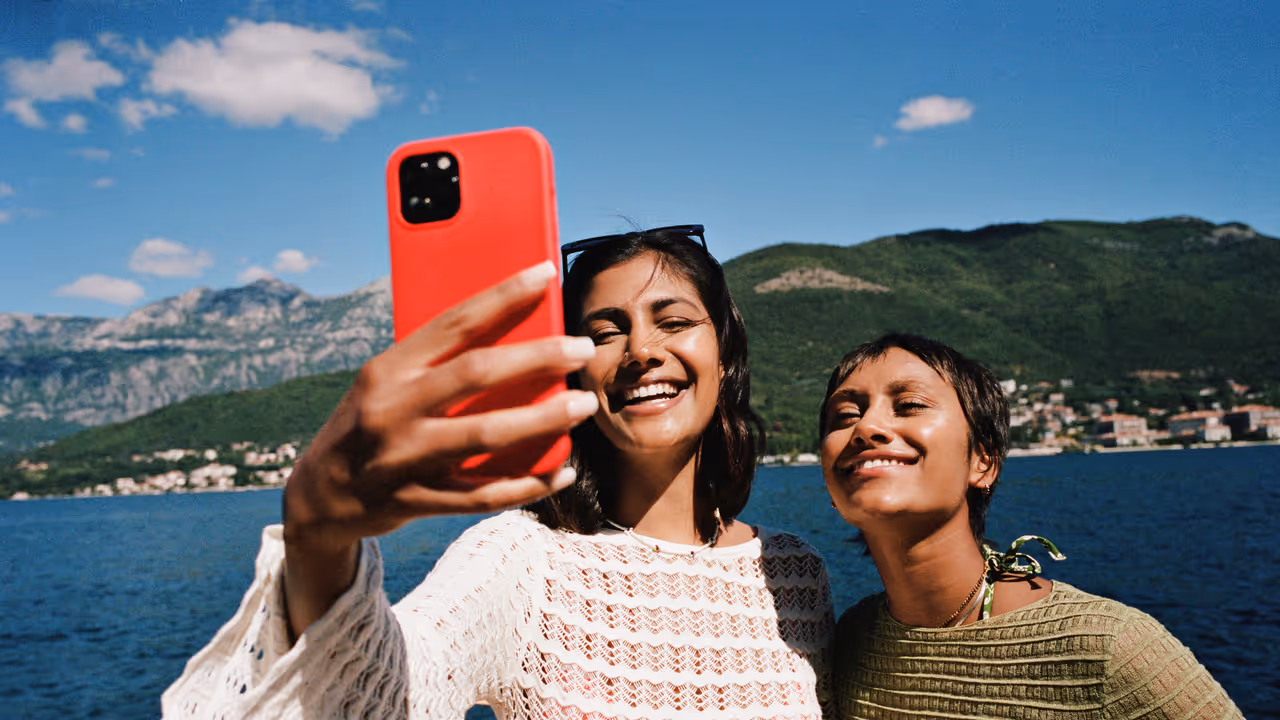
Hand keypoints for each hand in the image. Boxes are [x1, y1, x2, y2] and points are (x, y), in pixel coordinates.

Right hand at [280, 261, 596, 634]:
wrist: (319, 495)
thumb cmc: (369, 423)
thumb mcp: (386, 383)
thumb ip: (436, 363)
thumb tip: (514, 335)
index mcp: (388, 369)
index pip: (453, 321)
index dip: (502, 295)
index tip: (545, 273)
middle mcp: (393, 409)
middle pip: (477, 374)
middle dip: (537, 357)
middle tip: (583, 348)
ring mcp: (405, 458)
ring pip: (486, 435)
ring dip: (543, 419)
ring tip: (584, 404)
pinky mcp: (418, 501)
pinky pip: (484, 495)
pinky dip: (528, 485)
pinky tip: (562, 473)